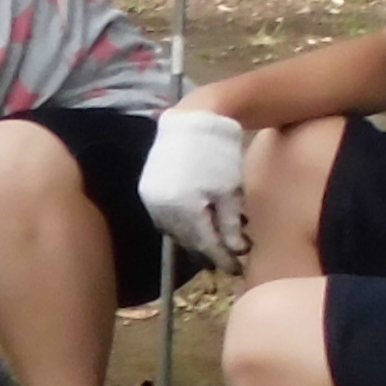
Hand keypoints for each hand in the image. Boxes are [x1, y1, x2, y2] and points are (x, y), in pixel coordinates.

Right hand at [137, 104, 249, 267]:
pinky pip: (167, 216)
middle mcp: (161, 207)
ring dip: (196, 236)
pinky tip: (200, 220)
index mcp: (183, 208)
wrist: (195, 118)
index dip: (222, 258)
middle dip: (209, 249)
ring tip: (217, 238)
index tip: (237, 268)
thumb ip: (230, 225)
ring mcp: (151, 198)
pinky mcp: (148, 189)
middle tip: (230, 257)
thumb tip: (235, 251)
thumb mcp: (230, 190)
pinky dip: (184, 222)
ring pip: (176, 230)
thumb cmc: (218, 152)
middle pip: (187, 239)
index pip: (204, 244)